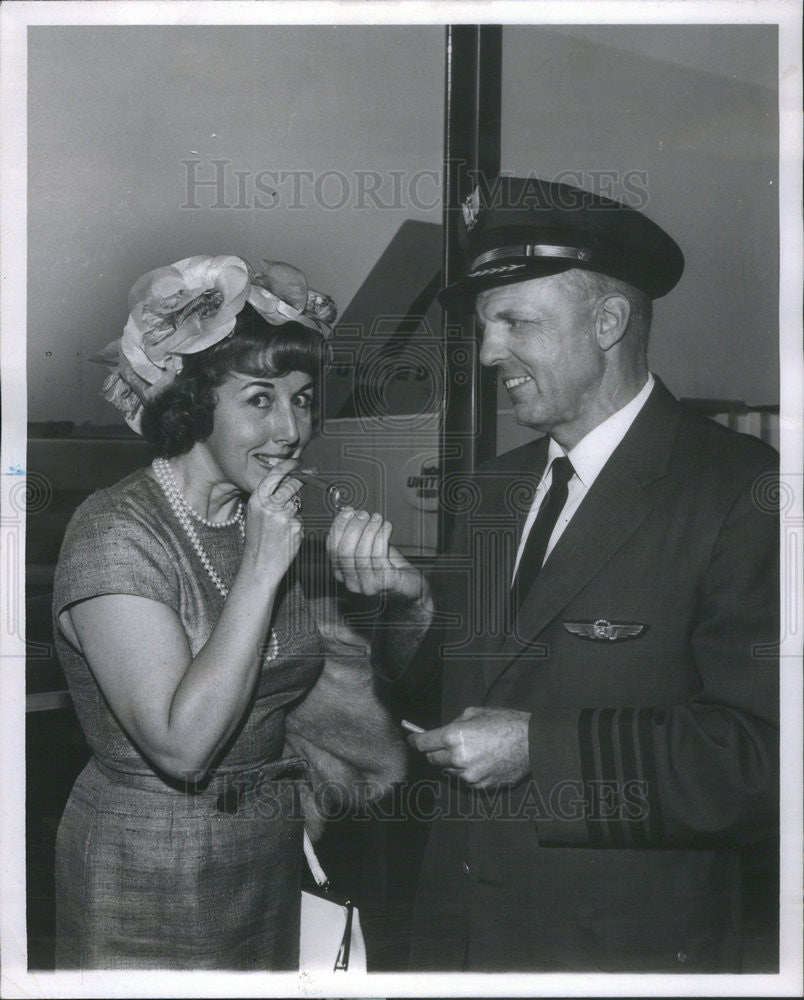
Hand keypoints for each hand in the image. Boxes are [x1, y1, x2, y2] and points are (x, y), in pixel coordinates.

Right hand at [243, 459, 303, 580]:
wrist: (259, 566)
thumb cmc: (257, 541)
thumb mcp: (256, 514)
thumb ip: (269, 498)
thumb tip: (289, 481)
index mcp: (257, 500)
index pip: (276, 474)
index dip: (289, 466)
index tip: (298, 461)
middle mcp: (270, 506)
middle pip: (293, 484)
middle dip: (303, 478)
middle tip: (312, 472)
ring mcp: (285, 517)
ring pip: (298, 503)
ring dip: (295, 509)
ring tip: (281, 526)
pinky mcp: (296, 528)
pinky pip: (301, 520)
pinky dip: (297, 525)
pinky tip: (287, 536)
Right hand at [327, 508, 426, 602]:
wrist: (411, 587)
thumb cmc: (391, 567)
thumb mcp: (370, 549)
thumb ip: (358, 535)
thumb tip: (351, 513)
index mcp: (343, 574)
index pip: (332, 549)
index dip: (339, 528)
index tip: (348, 512)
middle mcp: (352, 582)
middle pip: (344, 552)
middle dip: (354, 528)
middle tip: (364, 514)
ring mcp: (368, 585)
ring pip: (361, 554)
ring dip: (369, 531)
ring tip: (377, 519)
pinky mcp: (385, 583)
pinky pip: (379, 557)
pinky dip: (382, 537)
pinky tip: (386, 527)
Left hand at [408, 707, 530, 788]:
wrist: (532, 742)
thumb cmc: (505, 722)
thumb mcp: (476, 712)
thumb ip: (455, 723)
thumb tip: (442, 732)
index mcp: (455, 736)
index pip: (424, 743)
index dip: (415, 741)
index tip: (412, 740)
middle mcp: (458, 758)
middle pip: (433, 759)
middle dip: (435, 751)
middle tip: (442, 744)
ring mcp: (469, 775)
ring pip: (449, 770)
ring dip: (452, 762)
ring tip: (470, 751)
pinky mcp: (480, 785)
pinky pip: (465, 779)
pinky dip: (467, 771)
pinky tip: (482, 760)